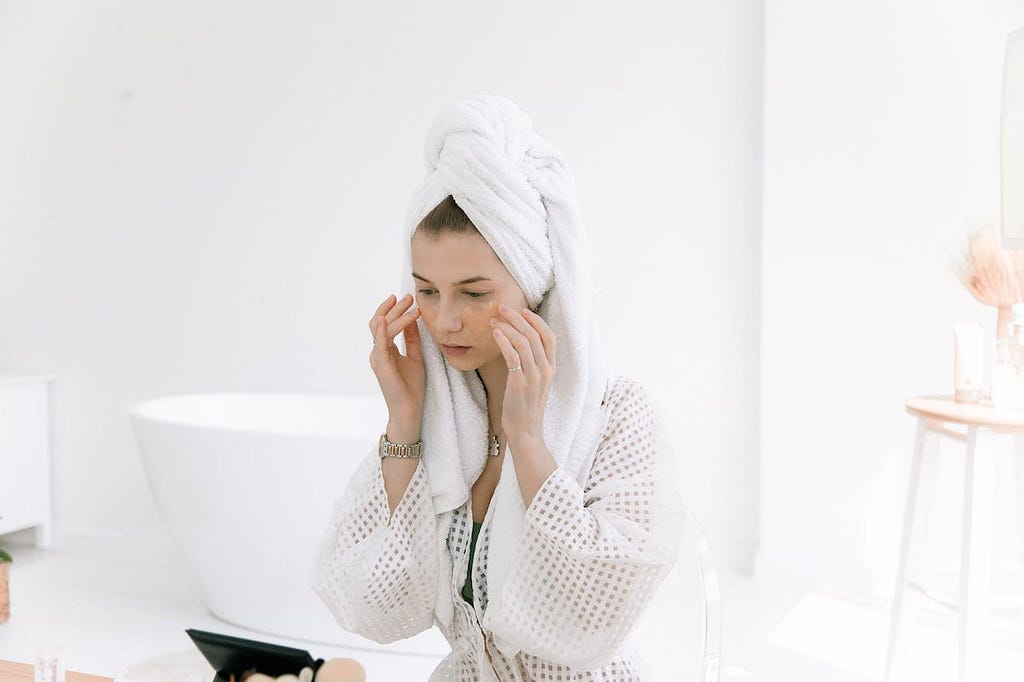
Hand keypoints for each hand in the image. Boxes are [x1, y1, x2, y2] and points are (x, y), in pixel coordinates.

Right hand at [368, 293, 424, 429]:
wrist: (409, 410)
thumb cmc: (411, 387)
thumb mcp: (415, 357)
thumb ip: (412, 340)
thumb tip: (413, 320)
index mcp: (385, 350)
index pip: (384, 324)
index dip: (393, 310)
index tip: (406, 299)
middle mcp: (378, 352)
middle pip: (379, 322)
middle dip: (394, 308)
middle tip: (408, 297)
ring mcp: (378, 359)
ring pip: (380, 329)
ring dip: (394, 315)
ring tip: (409, 304)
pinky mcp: (381, 366)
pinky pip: (379, 345)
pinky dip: (381, 331)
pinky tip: (384, 320)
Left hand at [490, 304, 556, 443]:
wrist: (526, 432)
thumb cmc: (525, 407)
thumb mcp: (534, 383)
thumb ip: (531, 364)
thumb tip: (517, 344)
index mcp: (551, 369)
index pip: (550, 337)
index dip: (537, 321)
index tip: (523, 311)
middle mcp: (546, 370)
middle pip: (535, 335)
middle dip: (517, 318)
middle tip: (502, 308)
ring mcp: (534, 377)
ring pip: (523, 342)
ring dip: (507, 327)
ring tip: (494, 320)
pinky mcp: (520, 383)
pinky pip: (513, 356)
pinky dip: (503, 341)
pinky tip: (495, 334)